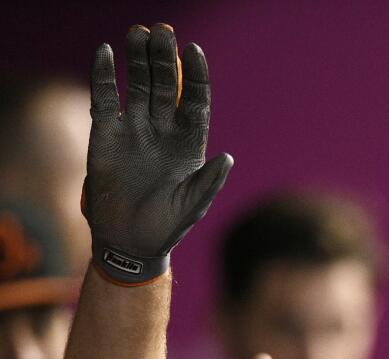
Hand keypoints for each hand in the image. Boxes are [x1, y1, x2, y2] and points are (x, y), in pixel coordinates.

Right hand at [86, 23, 232, 283]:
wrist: (129, 242)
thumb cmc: (167, 227)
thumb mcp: (192, 206)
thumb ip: (209, 182)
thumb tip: (228, 158)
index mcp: (190, 144)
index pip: (195, 101)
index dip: (195, 76)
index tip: (194, 51)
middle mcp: (163, 131)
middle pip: (166, 86)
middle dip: (165, 59)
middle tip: (162, 31)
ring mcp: (135, 130)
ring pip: (138, 85)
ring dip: (138, 59)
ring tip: (139, 32)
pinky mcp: (106, 134)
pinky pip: (105, 98)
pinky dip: (104, 75)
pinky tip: (106, 52)